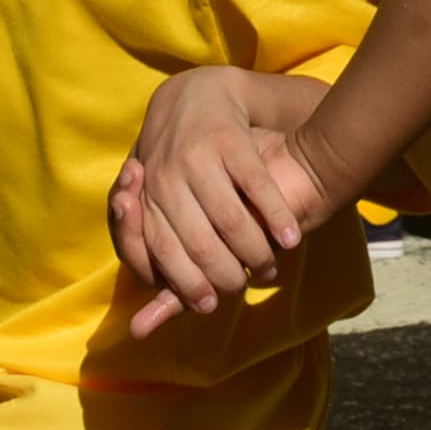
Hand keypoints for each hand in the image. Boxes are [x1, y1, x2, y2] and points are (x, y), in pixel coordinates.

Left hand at [112, 66, 333, 334]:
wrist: (201, 96)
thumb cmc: (182, 172)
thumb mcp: (161, 214)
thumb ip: (159, 271)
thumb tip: (139, 332)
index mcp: (144, 197)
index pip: (156, 253)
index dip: (182, 283)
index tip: (207, 303)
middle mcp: (164, 177)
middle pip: (196, 243)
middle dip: (223, 274)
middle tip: (242, 288)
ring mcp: (196, 158)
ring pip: (228, 219)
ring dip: (254, 251)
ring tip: (270, 268)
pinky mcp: (230, 141)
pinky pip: (255, 186)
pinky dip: (276, 216)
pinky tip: (291, 239)